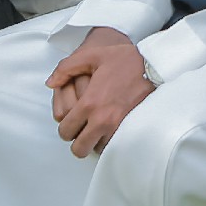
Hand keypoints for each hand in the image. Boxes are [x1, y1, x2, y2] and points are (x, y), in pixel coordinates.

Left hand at [45, 26, 151, 157]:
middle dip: (76, 140)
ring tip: (96, 127)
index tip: (71, 121)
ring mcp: (118, 127)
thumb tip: (50, 83)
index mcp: (90, 103)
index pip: (66, 130)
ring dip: (93, 141)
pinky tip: (109, 128)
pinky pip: (113, 146)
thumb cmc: (124, 59)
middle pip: (79, 148)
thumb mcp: (91, 56)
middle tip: (81, 129)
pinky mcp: (131, 129)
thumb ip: (66, 68)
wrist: (154, 65)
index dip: (64, 128)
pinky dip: (108, 141)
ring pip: (96, 150)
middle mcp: (102, 119)